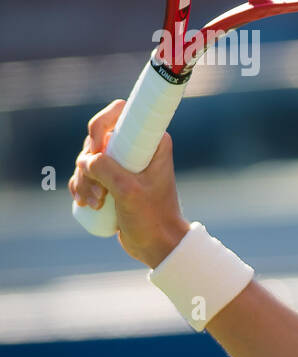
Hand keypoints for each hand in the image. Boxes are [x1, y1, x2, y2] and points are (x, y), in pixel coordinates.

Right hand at [69, 100, 190, 267]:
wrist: (157, 243)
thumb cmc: (152, 217)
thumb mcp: (128, 192)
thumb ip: (106, 170)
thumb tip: (85, 160)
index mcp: (152, 141)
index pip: (120, 113)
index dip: (100, 126)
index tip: (95, 148)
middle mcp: (138, 147)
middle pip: (97, 139)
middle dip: (89, 165)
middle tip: (98, 191)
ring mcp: (124, 163)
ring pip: (88, 158)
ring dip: (84, 180)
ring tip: (95, 202)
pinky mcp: (113, 178)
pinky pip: (86, 173)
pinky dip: (81, 186)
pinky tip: (86, 203)